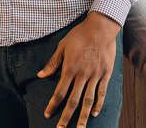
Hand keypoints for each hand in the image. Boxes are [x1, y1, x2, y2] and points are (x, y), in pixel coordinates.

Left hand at [38, 12, 120, 127]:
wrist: (101, 27)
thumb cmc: (80, 35)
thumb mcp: (62, 46)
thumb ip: (52, 63)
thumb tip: (40, 75)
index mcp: (70, 69)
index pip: (59, 92)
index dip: (53, 105)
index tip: (48, 114)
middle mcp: (82, 75)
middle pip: (73, 101)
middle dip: (66, 117)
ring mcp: (95, 76)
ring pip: (88, 100)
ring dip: (83, 116)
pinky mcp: (105, 74)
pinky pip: (102, 92)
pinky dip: (98, 104)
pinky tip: (95, 113)